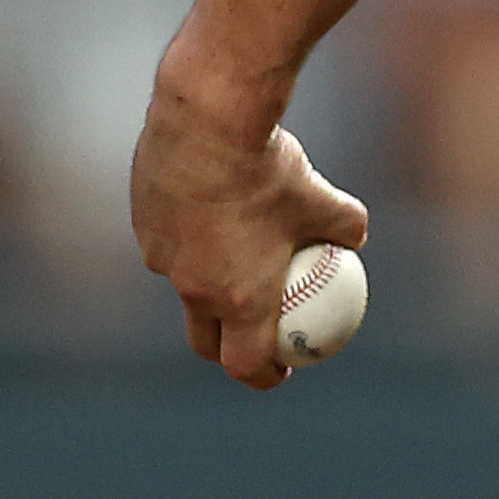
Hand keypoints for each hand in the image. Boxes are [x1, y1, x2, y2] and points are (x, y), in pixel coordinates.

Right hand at [131, 98, 369, 389]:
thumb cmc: (272, 169)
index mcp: (241, 299)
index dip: (263, 375)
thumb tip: (354, 240)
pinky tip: (205, 205)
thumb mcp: (325, 199)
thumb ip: (346, 227)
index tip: (279, 370)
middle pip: (204, 339)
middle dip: (224, 348)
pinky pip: (166, 242)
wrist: (209, 122)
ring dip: (203, 284)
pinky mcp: (143, 223)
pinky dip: (186, 237)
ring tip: (228, 257)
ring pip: (183, 283)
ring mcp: (162, 257)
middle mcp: (194, 287)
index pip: (246, 363)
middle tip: (247, 335)